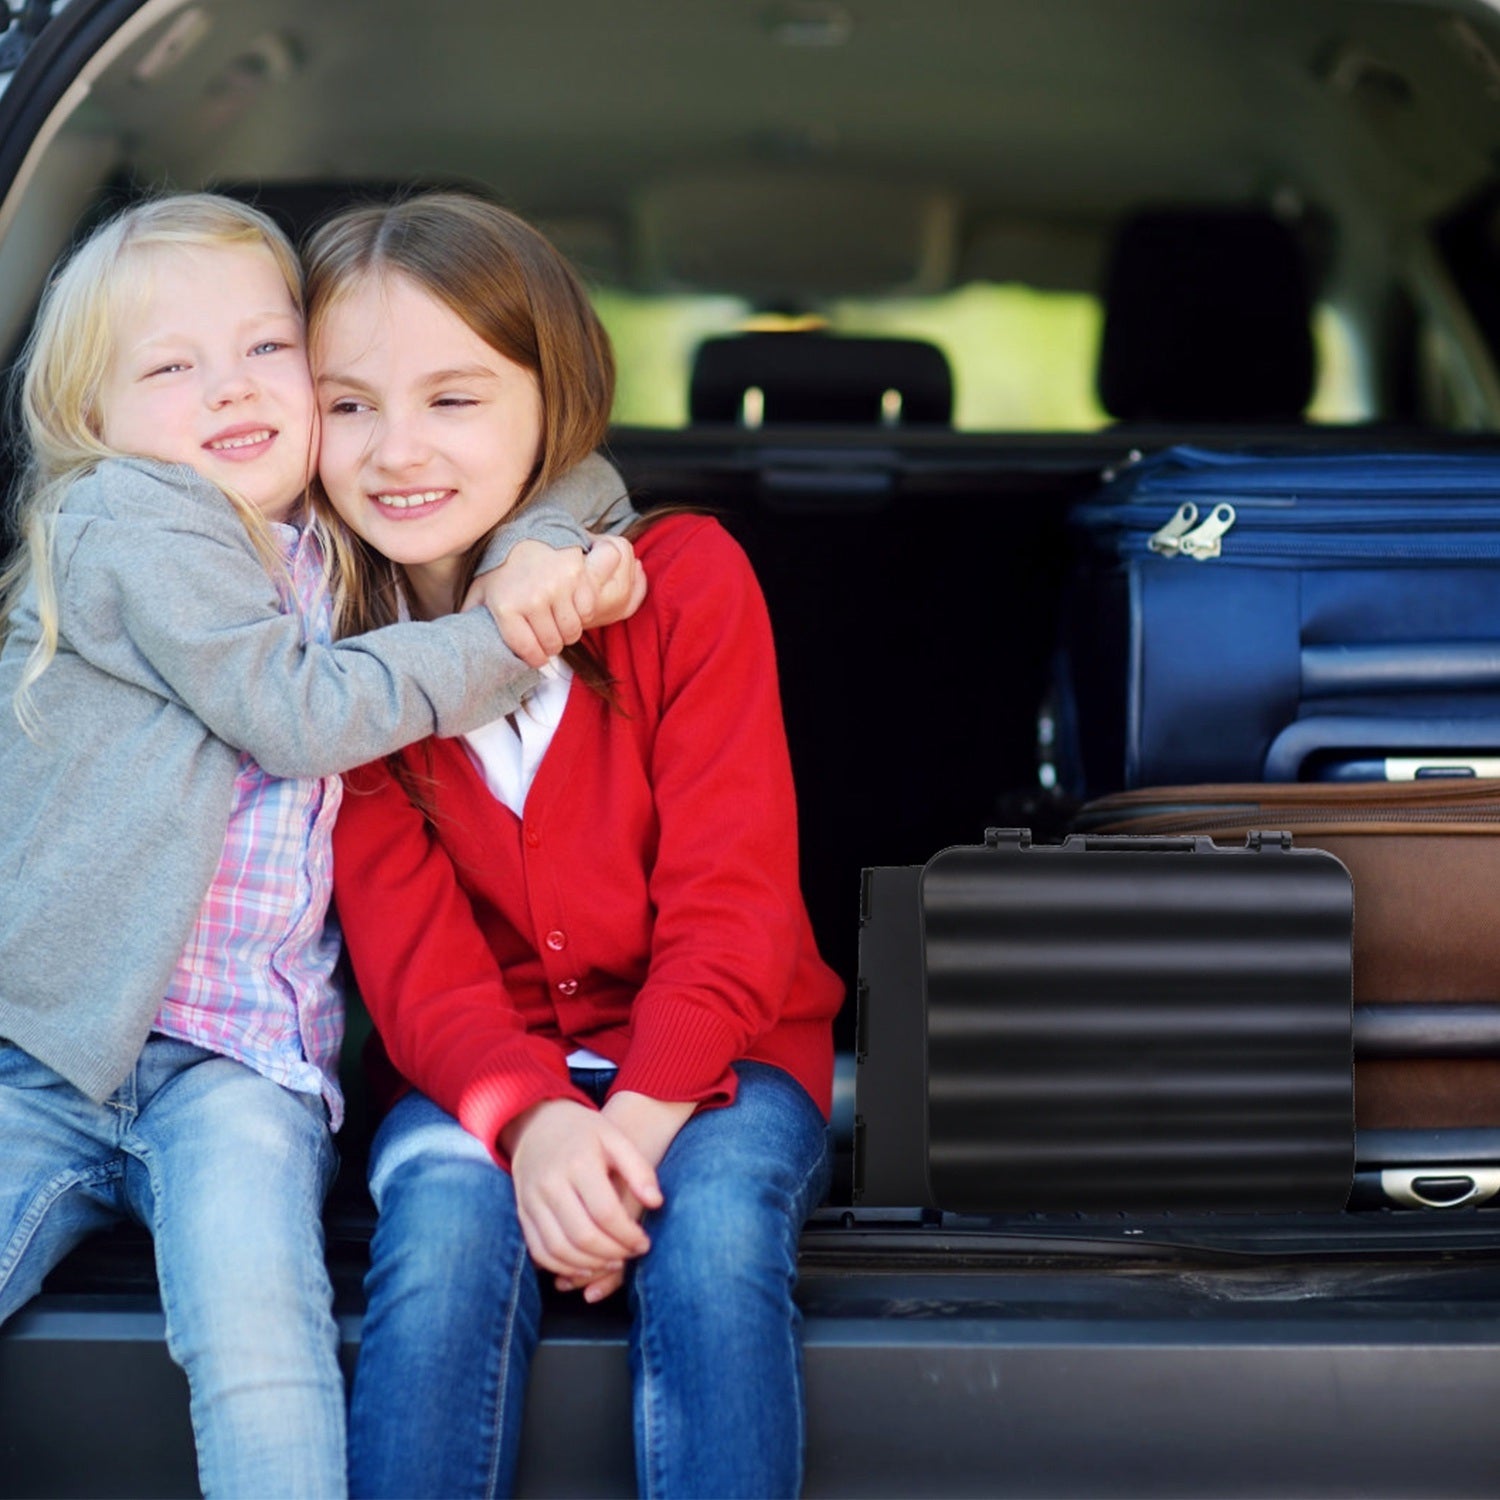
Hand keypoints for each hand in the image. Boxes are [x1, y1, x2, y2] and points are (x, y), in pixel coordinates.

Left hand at [463, 534, 645, 668]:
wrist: (526, 532)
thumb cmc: (503, 568)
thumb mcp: (481, 591)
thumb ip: (472, 616)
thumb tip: (460, 640)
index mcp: (507, 606)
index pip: (529, 650)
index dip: (536, 659)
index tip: (539, 658)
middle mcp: (533, 598)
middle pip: (553, 643)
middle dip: (552, 646)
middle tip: (549, 638)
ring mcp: (558, 586)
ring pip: (573, 631)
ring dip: (568, 633)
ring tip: (560, 624)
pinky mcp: (577, 576)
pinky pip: (588, 611)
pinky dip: (583, 613)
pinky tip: (571, 607)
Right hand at [504, 1098, 662, 1280]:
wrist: (537, 1122)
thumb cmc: (584, 1132)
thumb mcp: (615, 1138)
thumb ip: (639, 1169)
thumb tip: (656, 1203)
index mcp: (578, 1162)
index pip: (605, 1212)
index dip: (628, 1235)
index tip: (644, 1242)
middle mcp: (550, 1184)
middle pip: (582, 1235)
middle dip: (612, 1253)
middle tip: (631, 1254)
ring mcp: (531, 1200)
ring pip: (559, 1249)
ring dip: (589, 1264)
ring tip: (613, 1262)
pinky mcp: (522, 1213)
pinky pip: (539, 1251)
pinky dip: (562, 1266)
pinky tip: (586, 1265)